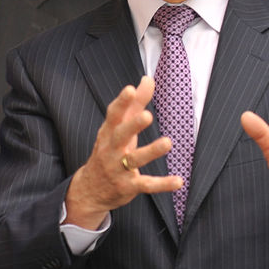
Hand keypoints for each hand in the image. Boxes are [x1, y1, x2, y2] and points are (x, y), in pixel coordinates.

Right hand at [65, 76, 181, 228]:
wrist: (90, 190)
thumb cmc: (108, 151)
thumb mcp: (118, 128)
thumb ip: (135, 104)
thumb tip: (148, 79)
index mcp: (109, 132)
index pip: (113, 115)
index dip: (121, 102)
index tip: (130, 90)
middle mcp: (111, 149)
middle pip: (121, 135)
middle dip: (133, 125)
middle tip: (147, 115)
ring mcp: (118, 169)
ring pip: (134, 159)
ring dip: (151, 151)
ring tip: (168, 142)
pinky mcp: (128, 186)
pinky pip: (146, 185)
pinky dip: (162, 184)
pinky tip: (178, 181)